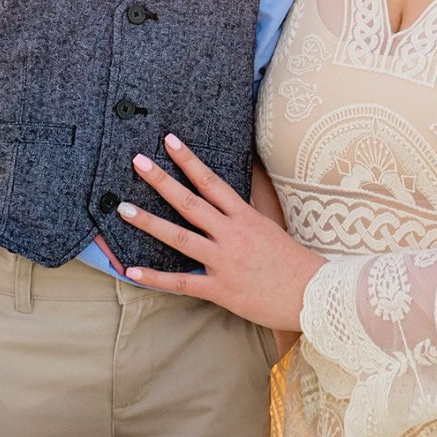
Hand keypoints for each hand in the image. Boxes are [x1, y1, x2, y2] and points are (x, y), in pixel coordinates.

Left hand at [118, 135, 325, 333]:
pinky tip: (131, 270)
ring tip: (123, 209)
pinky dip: (154, 277)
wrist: (312, 294)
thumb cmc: (293, 261)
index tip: (169, 142)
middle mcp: (231, 234)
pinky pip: (180, 282)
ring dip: (149, 222)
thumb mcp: (270, 227)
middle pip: (189, 202)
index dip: (188, 160)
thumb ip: (246, 211)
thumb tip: (229, 194)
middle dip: (161, 181)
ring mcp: (223, 261)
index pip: (211, 181)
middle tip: (138, 162)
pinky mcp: (219, 289)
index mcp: (244, 216)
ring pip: (179, 237)